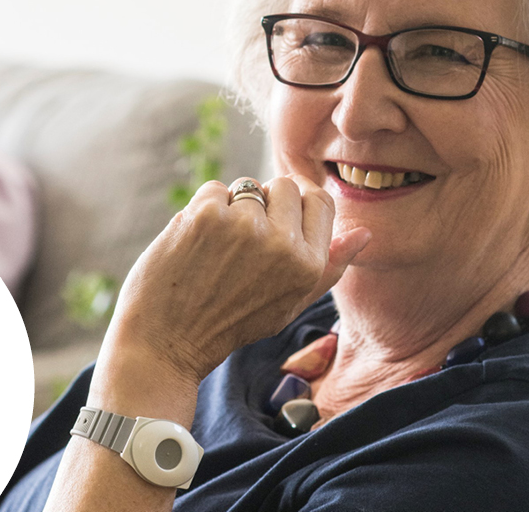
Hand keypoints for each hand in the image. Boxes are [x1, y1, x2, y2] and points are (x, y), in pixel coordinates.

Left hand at [105, 175, 370, 385]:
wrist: (165, 343)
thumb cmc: (229, 323)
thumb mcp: (289, 305)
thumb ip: (328, 268)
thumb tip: (363, 234)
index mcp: (309, 266)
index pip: (320, 200)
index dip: (296, 205)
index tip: (274, 220)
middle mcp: (283, 244)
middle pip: (284, 185)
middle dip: (263, 204)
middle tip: (240, 242)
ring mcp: (244, 226)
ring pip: (247, 185)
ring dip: (231, 207)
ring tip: (216, 247)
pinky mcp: (207, 215)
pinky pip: (214, 189)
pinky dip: (201, 210)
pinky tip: (194, 243)